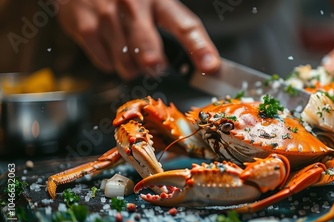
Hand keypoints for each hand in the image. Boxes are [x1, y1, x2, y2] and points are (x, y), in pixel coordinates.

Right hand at [57, 0, 219, 79]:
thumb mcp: (153, 0)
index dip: (199, 48)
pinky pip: (106, 64)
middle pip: (149, 54)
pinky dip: (111, 62)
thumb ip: (174, 24)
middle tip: (155, 64)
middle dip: (155, 66)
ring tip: (129, 49)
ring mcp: (106, 16)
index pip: (184, 25)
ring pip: (127, 65)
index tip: (211, 66)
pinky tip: (110, 44)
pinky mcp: (84, 27)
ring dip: (132, 67)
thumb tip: (200, 60)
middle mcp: (132, 5)